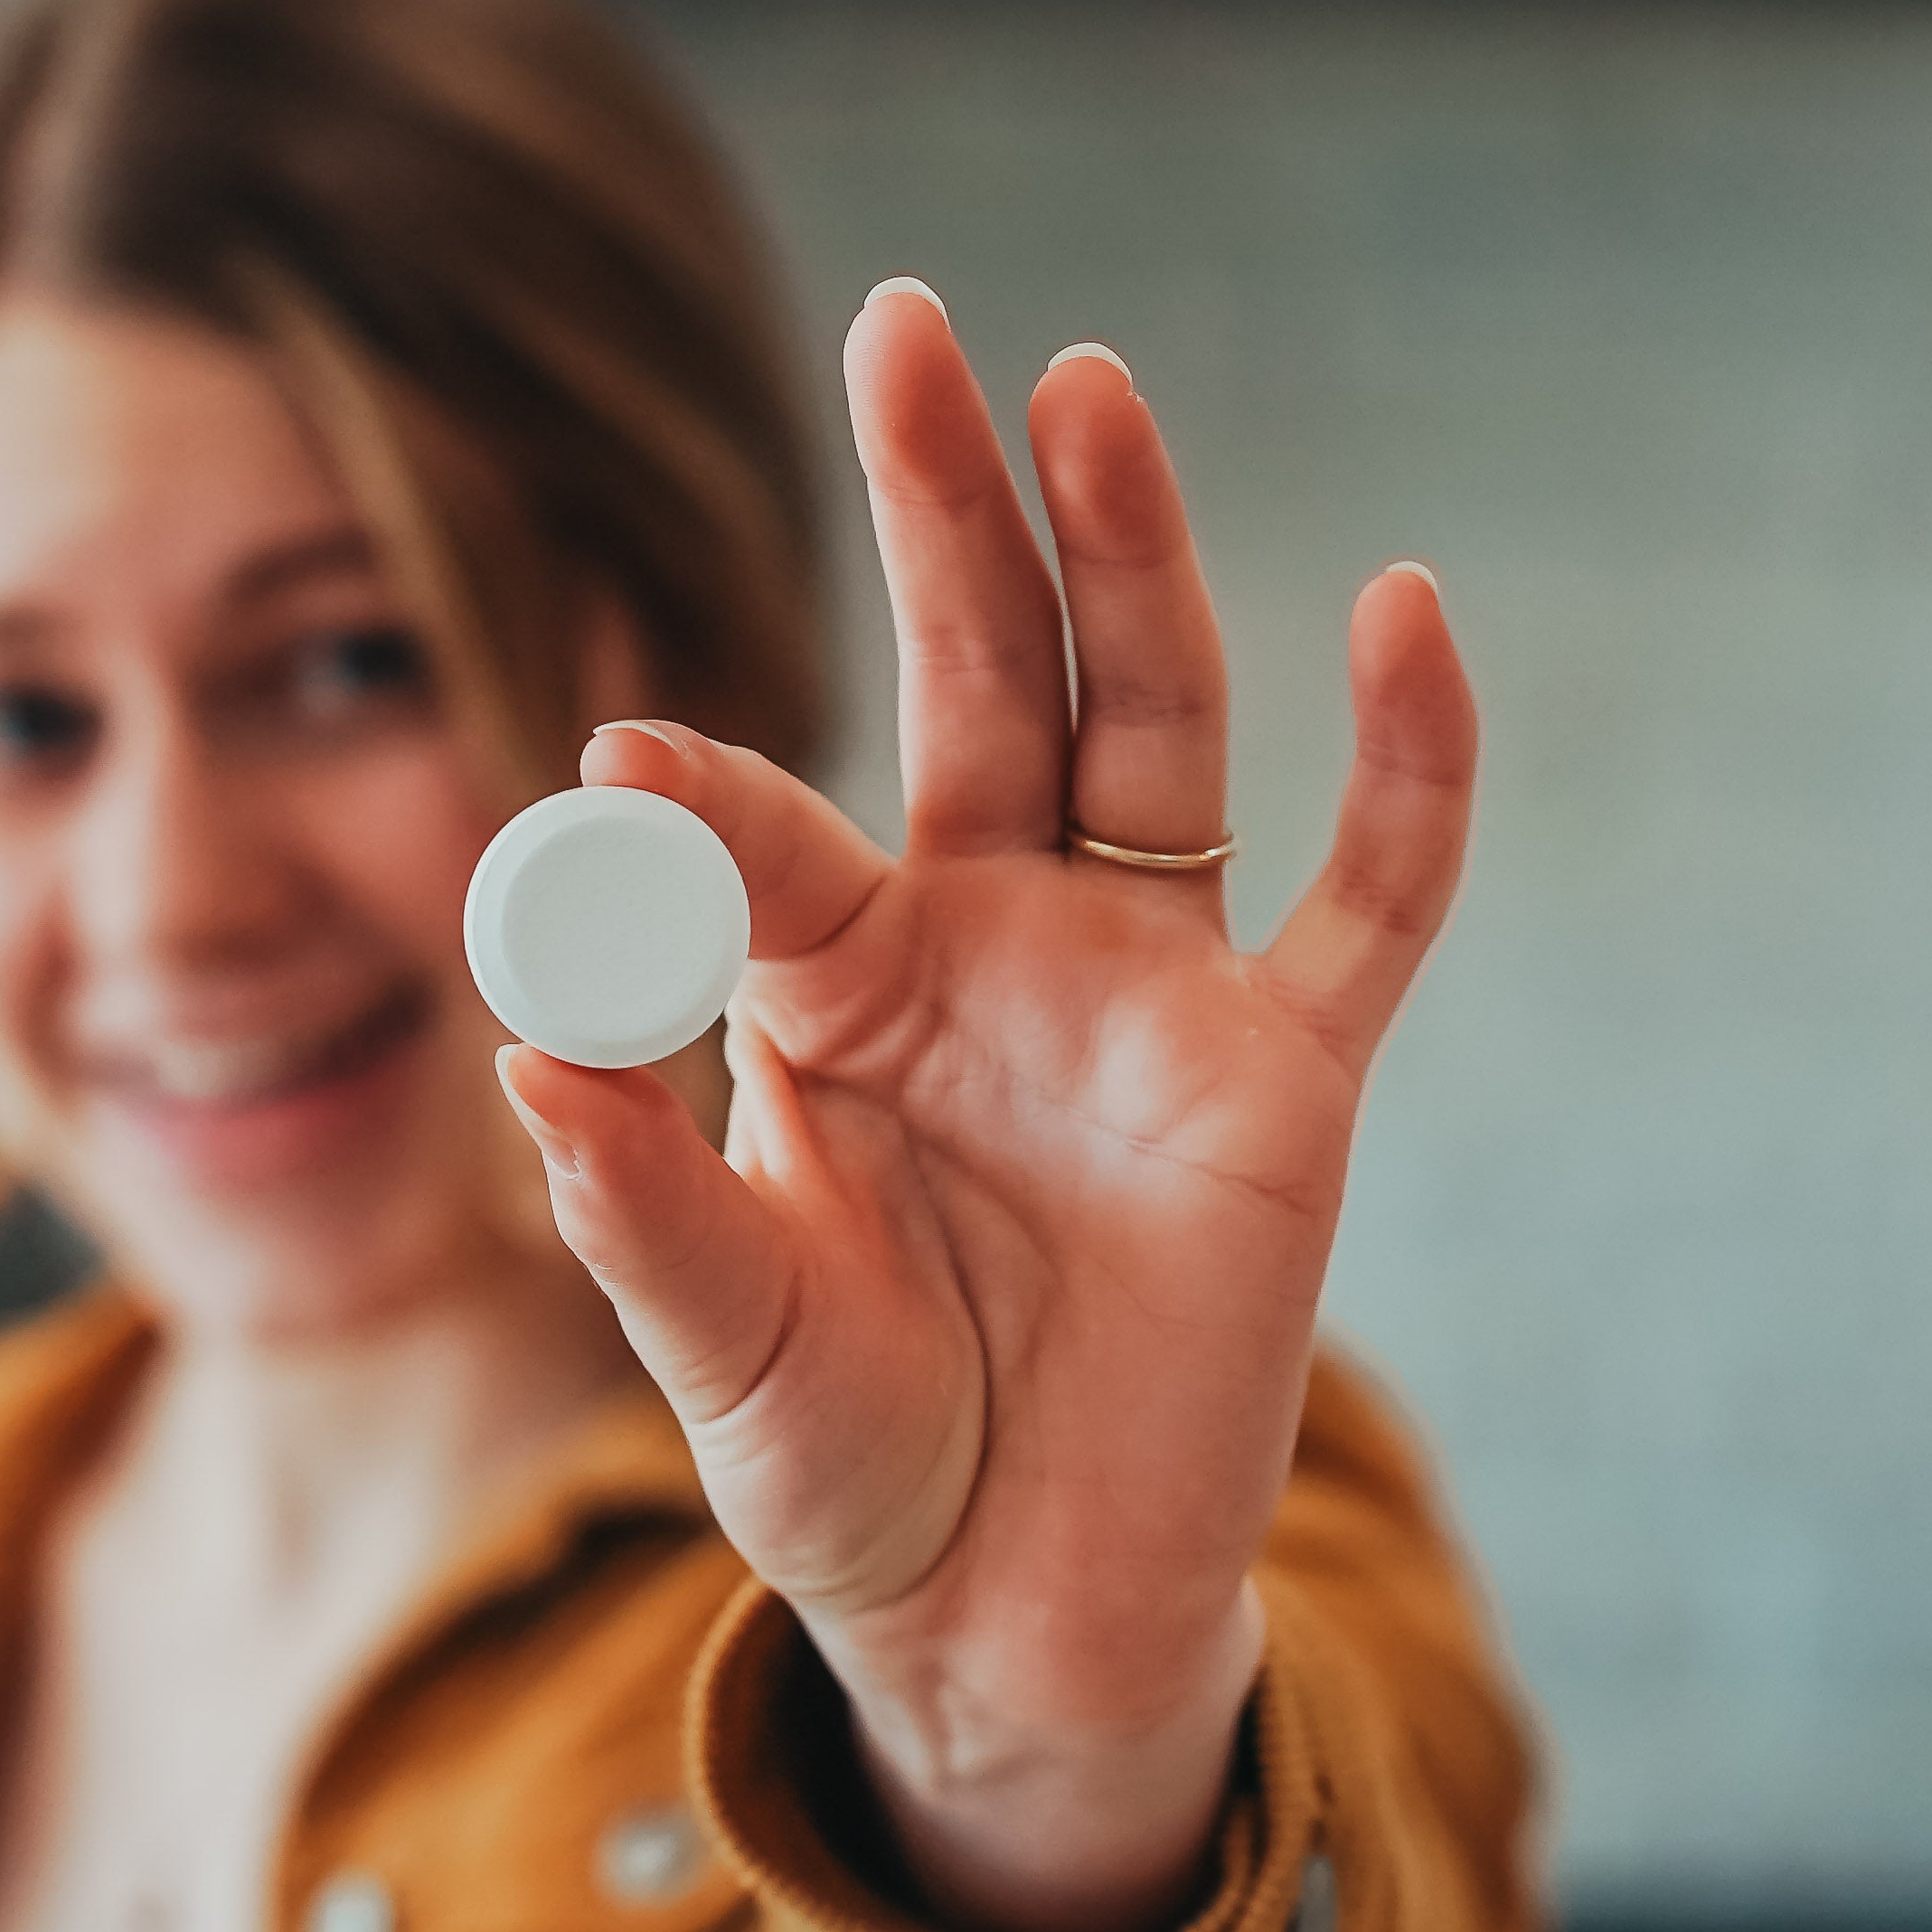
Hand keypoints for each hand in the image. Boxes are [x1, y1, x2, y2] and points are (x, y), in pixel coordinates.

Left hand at [496, 287, 1478, 1931]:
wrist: (1012, 1605)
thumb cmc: (848, 1459)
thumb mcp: (722, 1343)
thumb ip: (643, 1210)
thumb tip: (522, 1067)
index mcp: (833, 989)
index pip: (771, 840)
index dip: (706, 796)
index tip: (619, 753)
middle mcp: (987, 947)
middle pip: (978, 682)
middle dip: (944, 513)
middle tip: (903, 326)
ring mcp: (1143, 995)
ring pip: (1151, 729)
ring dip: (1129, 558)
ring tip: (1080, 387)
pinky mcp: (1285, 1076)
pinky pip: (1375, 898)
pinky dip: (1408, 765)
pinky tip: (1400, 608)